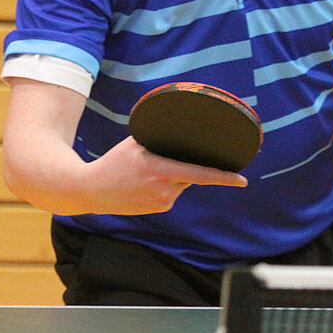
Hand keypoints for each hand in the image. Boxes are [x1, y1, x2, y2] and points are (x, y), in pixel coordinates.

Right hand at [83, 136, 247, 214]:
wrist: (90, 190)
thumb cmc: (113, 162)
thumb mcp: (135, 143)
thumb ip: (159, 137)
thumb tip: (181, 123)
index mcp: (161, 172)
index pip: (200, 175)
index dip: (223, 178)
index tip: (242, 180)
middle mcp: (165, 190)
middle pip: (191, 175)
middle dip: (189, 165)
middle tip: (169, 158)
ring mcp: (162, 203)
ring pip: (182, 184)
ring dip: (175, 175)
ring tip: (148, 171)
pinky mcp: (158, 209)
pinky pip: (172, 192)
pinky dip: (167, 184)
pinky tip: (147, 182)